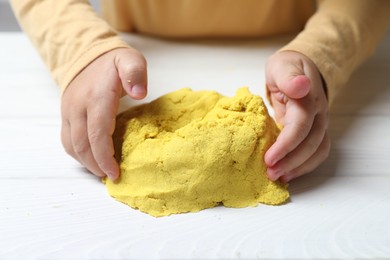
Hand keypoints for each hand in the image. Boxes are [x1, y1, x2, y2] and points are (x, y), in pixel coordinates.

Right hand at [61, 48, 146, 179]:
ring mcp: (69, 112)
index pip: (97, 132)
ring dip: (86, 163)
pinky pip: (66, 140)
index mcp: (97, 96)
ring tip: (102, 172)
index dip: (105, 156)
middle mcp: (78, 106)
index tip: (115, 172)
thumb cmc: (113, 63)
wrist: (86, 55)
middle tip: (112, 177)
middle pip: (83, 144)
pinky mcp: (65, 116)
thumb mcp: (131, 60)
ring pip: (72, 145)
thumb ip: (135, 73)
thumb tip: (140, 94)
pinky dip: (78, 155)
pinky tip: (90, 161)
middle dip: (97, 165)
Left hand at [264, 51, 329, 182]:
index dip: (286, 145)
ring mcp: (319, 124)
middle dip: (290, 162)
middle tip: (270, 173)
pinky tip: (288, 173)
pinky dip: (305, 166)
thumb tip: (301, 86)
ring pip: (317, 151)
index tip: (269, 159)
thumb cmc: (286, 68)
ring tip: (278, 177)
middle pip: (310, 144)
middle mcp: (318, 115)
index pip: (301, 126)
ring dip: (299, 168)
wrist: (300, 69)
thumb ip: (289, 77)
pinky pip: (316, 153)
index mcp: (308, 100)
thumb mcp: (282, 66)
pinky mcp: (315, 132)